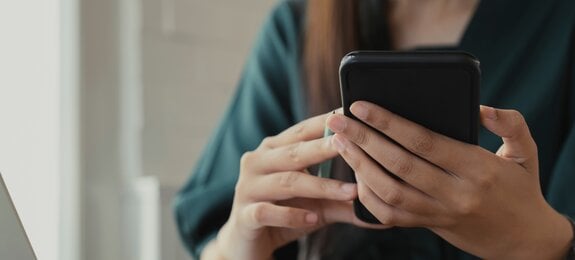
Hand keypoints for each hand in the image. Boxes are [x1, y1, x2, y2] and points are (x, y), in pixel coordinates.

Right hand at [205, 112, 384, 259]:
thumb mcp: (317, 205)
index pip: (302, 131)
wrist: (246, 245)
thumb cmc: (284, 215)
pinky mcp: (244, 215)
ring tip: (349, 191)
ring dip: (320, 186)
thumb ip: (344, 199)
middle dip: (325, 147)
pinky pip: (268, 212)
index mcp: (273, 150)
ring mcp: (247, 188)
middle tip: (354, 144)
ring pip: (286, 182)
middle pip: (295, 153)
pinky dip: (291, 215)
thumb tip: (383, 204)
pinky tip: (313, 219)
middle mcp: (257, 163)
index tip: (354, 116)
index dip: (326, 123)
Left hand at [326, 101, 572, 258]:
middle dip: (363, 139)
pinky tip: (355, 173)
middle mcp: (456, 193)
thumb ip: (509, 123)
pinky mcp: (428, 226)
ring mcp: (439, 213)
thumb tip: (479, 106)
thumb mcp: (526, 151)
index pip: (424, 142)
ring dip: (359, 165)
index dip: (388, 123)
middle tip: (337, 120)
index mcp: (478, 169)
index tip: (362, 106)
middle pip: (399, 164)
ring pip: (389, 191)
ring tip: (340, 142)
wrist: (523, 239)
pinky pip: (389, 214)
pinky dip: (367, 195)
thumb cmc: (521, 188)